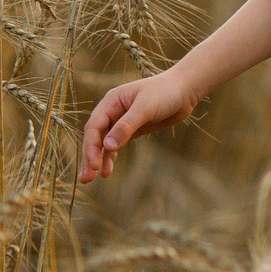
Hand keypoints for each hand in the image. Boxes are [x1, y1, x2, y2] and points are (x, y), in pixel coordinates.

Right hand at [78, 67, 200, 182]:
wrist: (184, 91)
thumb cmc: (165, 92)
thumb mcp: (146, 107)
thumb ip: (127, 126)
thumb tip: (107, 145)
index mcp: (111, 101)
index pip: (94, 126)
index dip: (91, 146)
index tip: (94, 165)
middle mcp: (112, 111)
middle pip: (95, 137)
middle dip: (89, 157)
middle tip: (86, 178)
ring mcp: (120, 122)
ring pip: (103, 143)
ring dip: (96, 160)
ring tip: (90, 180)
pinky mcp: (131, 130)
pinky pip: (115, 145)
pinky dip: (110, 157)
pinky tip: (106, 171)